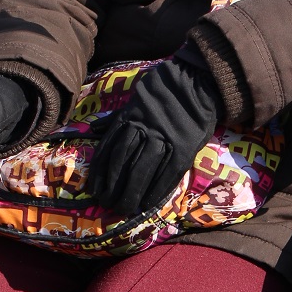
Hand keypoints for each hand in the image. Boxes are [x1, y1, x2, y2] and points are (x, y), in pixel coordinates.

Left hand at [87, 51, 219, 214]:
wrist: (198, 82)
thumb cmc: (164, 93)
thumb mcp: (136, 101)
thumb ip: (117, 117)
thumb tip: (93, 128)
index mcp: (130, 117)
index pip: (109, 147)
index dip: (100, 171)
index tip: (94, 189)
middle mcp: (144, 129)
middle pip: (123, 162)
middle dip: (113, 186)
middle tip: (107, 203)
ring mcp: (164, 139)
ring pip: (142, 170)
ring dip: (131, 192)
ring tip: (124, 208)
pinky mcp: (183, 148)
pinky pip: (167, 174)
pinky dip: (156, 191)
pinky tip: (147, 204)